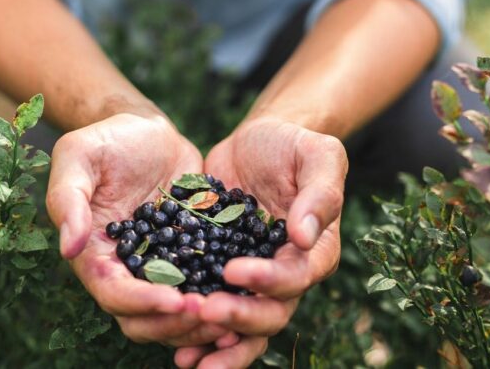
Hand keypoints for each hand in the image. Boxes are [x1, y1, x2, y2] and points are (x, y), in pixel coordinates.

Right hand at [46, 113, 234, 346]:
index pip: (113, 293)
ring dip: (201, 322)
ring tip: (232, 310)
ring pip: (176, 314)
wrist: (148, 131)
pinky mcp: (192, 256)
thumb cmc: (106, 140)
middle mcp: (127, 270)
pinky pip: (206, 287)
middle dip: (174, 322)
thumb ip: (68, 200)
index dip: (142, 302)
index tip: (174, 300)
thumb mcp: (78, 157)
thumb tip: (70, 248)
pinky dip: (222, 297)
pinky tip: (250, 295)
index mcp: (96, 255)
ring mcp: (162, 267)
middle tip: (209, 310)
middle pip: (144, 319)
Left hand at [175, 117, 346, 366]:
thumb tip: (304, 236)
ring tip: (186, 358)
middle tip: (205, 311)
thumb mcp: (318, 155)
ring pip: (241, 327)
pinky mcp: (217, 271)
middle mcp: (285, 274)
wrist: (257, 142)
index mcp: (315, 251)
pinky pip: (210, 307)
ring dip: (216, 345)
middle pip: (269, 314)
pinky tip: (169, 341)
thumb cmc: (293, 145)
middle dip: (238, 318)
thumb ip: (320, 193)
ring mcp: (251, 278)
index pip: (296, 277)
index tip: (234, 269)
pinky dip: (194, 331)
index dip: (268, 280)